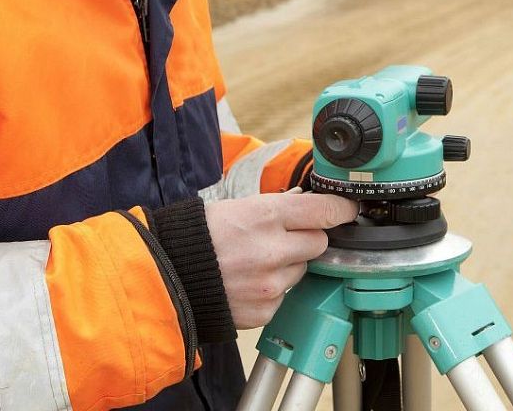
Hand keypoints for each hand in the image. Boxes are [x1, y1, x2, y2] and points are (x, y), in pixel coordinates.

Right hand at [205, 192, 358, 327]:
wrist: (166, 277)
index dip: (341, 209)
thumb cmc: (200, 237)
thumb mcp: (239, 207)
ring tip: (256, 262)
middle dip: (308, 239)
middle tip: (284, 238)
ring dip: (289, 266)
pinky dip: (274, 290)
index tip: (346, 210)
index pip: (326, 210)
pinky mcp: (265, 310)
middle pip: (320, 242)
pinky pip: (285, 296)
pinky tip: (249, 282)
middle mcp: (272, 250)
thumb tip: (309, 202)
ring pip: (302, 270)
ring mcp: (270, 284)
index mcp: (267, 216)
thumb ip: (279, 207)